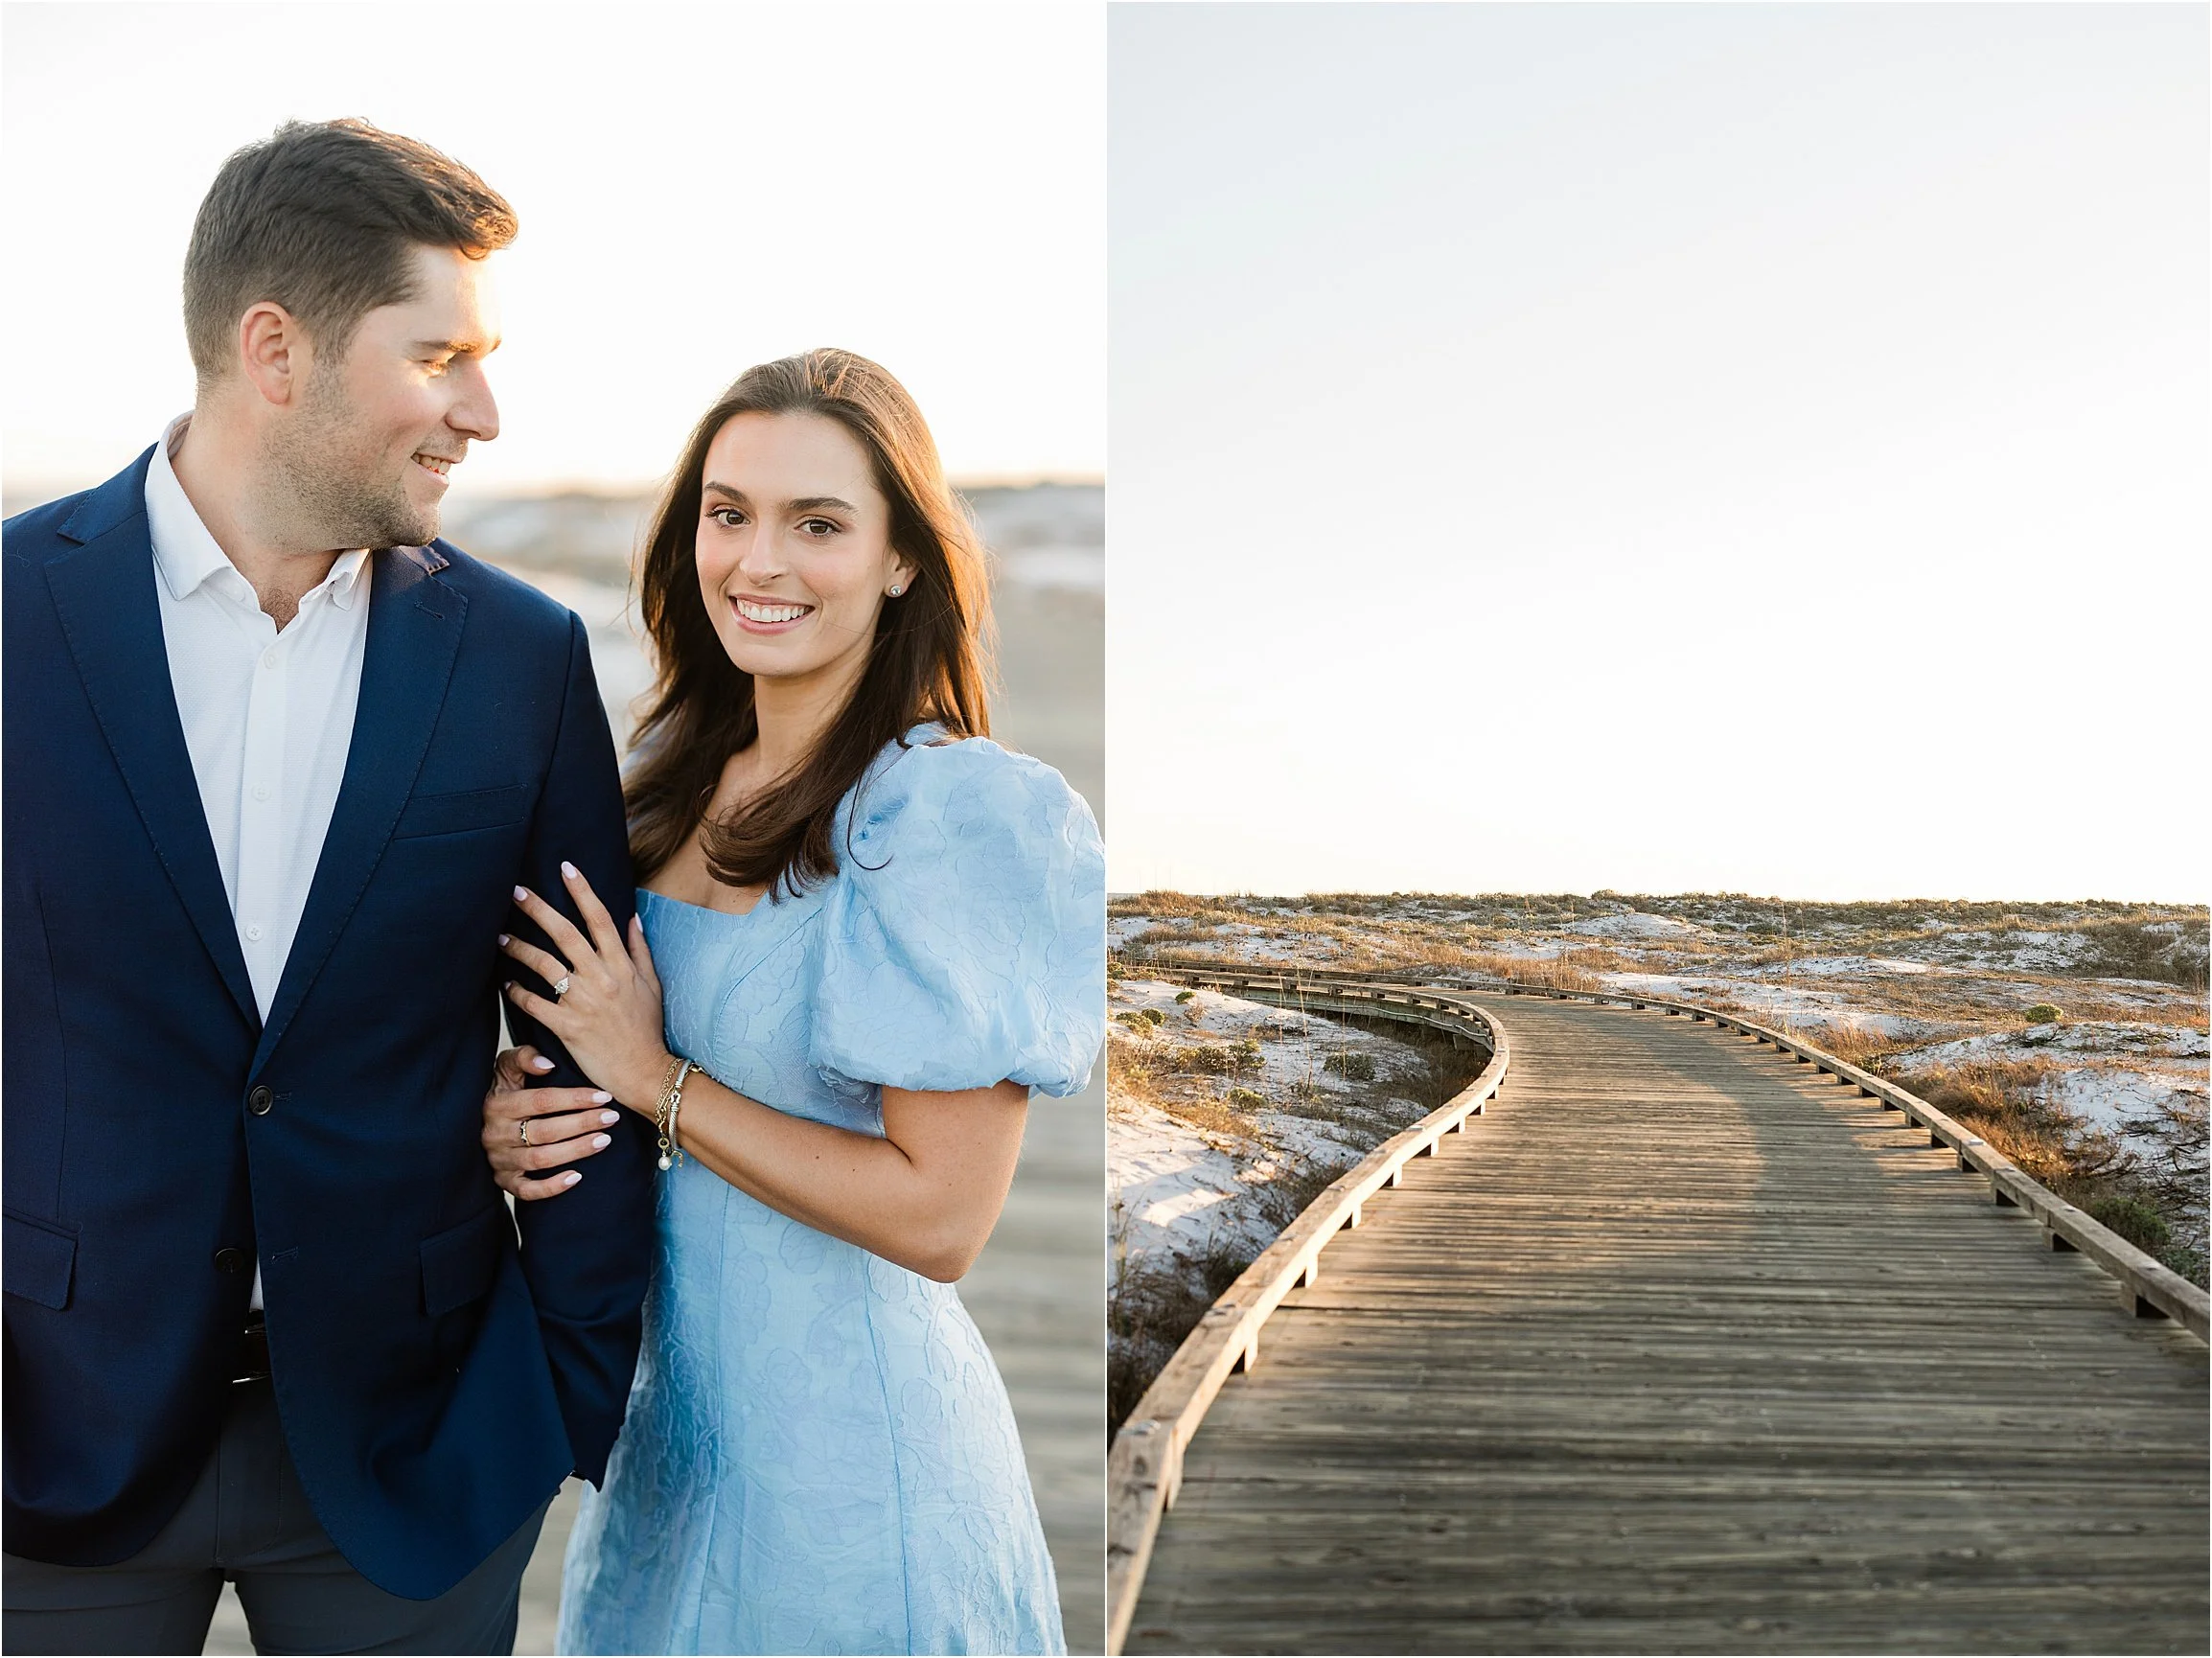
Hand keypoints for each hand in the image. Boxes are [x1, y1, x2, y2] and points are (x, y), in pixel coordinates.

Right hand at [481, 1045, 623, 1200]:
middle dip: (582, 1124)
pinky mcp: (503, 1180)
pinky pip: (526, 1191)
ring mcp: (498, 1159)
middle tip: (611, 1118)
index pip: (541, 1101)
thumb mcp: (507, 1066)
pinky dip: (551, 1187)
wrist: (477, 1119)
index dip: (574, 1099)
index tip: (604, 1097)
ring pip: (540, 1159)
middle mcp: (494, 1134)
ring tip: (604, 1140)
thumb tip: (547, 1064)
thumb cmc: (506, 1088)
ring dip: (575, 1151)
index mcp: (497, 1104)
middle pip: (544, 1131)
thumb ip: (524, 1057)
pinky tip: (577, 1177)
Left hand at [503, 861, 671, 1111]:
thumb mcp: (652, 985)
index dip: (583, 891)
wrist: (645, 1072)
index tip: (566, 868)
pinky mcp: (567, 1026)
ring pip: (543, 964)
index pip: (600, 919)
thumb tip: (631, 917)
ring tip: (501, 937)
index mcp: (621, 966)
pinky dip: (517, 992)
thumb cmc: (647, 1029)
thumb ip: (639, 950)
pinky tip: (507, 984)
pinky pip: (534, 1003)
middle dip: (539, 909)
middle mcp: (601, 978)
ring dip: (519, 947)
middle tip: (516, 891)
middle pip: (565, 934)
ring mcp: (583, 1002)